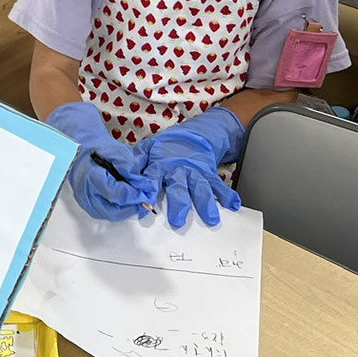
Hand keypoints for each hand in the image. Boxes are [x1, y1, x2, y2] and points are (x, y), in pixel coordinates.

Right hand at [48, 101, 153, 220]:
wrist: (81, 146)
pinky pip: (103, 212)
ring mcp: (84, 199)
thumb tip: (144, 185)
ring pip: (108, 214)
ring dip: (125, 211)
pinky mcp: (86, 202)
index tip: (148, 193)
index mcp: (92, 176)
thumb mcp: (117, 152)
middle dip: (132, 207)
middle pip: (113, 211)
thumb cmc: (97, 147)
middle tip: (145, 201)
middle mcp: (85, 192)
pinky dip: (116, 209)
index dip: (135, 195)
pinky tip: (126, 202)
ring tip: (137, 201)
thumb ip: (131, 168)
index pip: (117, 194)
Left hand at [133, 107, 244, 228]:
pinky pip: (218, 184)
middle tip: (178, 219)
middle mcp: (178, 170)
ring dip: (206, 202)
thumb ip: (136, 161)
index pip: (153, 179)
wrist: (190, 137)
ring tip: (210, 218)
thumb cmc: (164, 149)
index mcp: (160, 166)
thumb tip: (124, 171)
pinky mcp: (209, 174)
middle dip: (179, 203)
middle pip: (178, 187)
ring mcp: (195, 172)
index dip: (150, 191)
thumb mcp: (147, 150)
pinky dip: (227, 195)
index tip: (147, 204)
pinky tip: (233, 205)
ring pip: (200, 187)